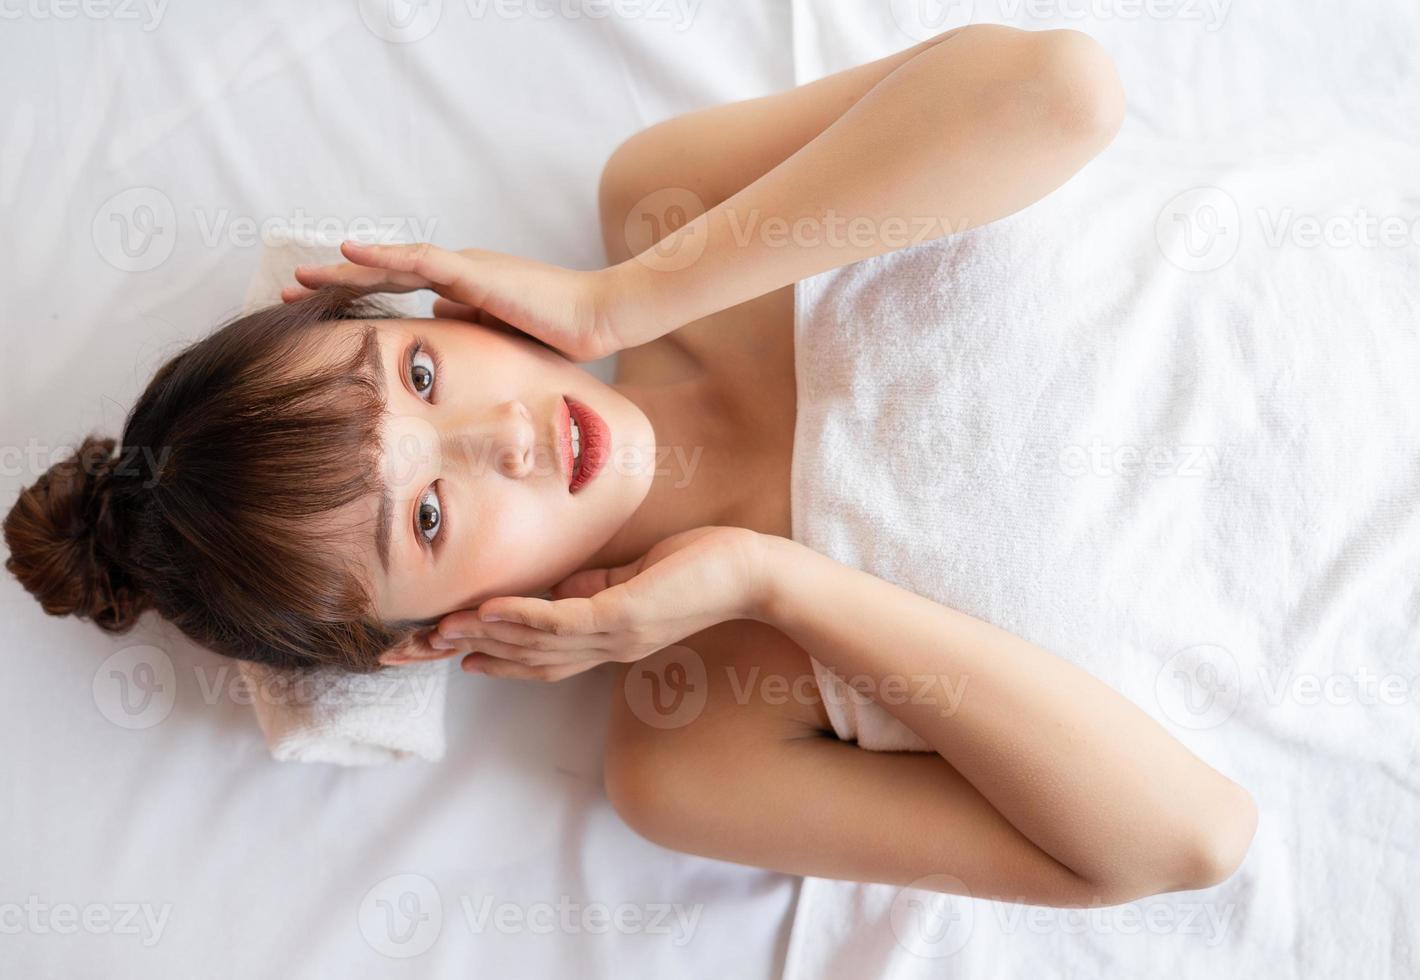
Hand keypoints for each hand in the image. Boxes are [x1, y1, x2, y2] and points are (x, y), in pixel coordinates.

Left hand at [281, 240, 650, 361]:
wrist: (598, 319)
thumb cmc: (559, 334)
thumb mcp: (500, 337)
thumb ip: (467, 325)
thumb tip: (434, 323)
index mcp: (463, 288)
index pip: (399, 291)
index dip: (358, 297)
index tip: (317, 309)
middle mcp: (457, 272)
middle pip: (384, 276)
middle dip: (336, 284)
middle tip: (288, 291)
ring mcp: (464, 268)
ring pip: (391, 265)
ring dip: (344, 272)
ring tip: (301, 277)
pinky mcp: (475, 273)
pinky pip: (419, 261)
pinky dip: (381, 258)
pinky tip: (348, 254)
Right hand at [429, 526, 769, 681]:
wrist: (754, 572)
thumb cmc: (699, 567)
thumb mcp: (629, 579)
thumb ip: (588, 589)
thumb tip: (551, 588)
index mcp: (602, 641)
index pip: (531, 654)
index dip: (482, 653)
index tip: (436, 651)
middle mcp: (603, 649)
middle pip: (519, 658)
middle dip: (462, 654)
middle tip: (407, 654)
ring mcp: (613, 636)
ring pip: (533, 643)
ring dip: (480, 636)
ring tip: (434, 632)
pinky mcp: (626, 615)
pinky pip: (562, 621)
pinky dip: (521, 617)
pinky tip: (486, 610)